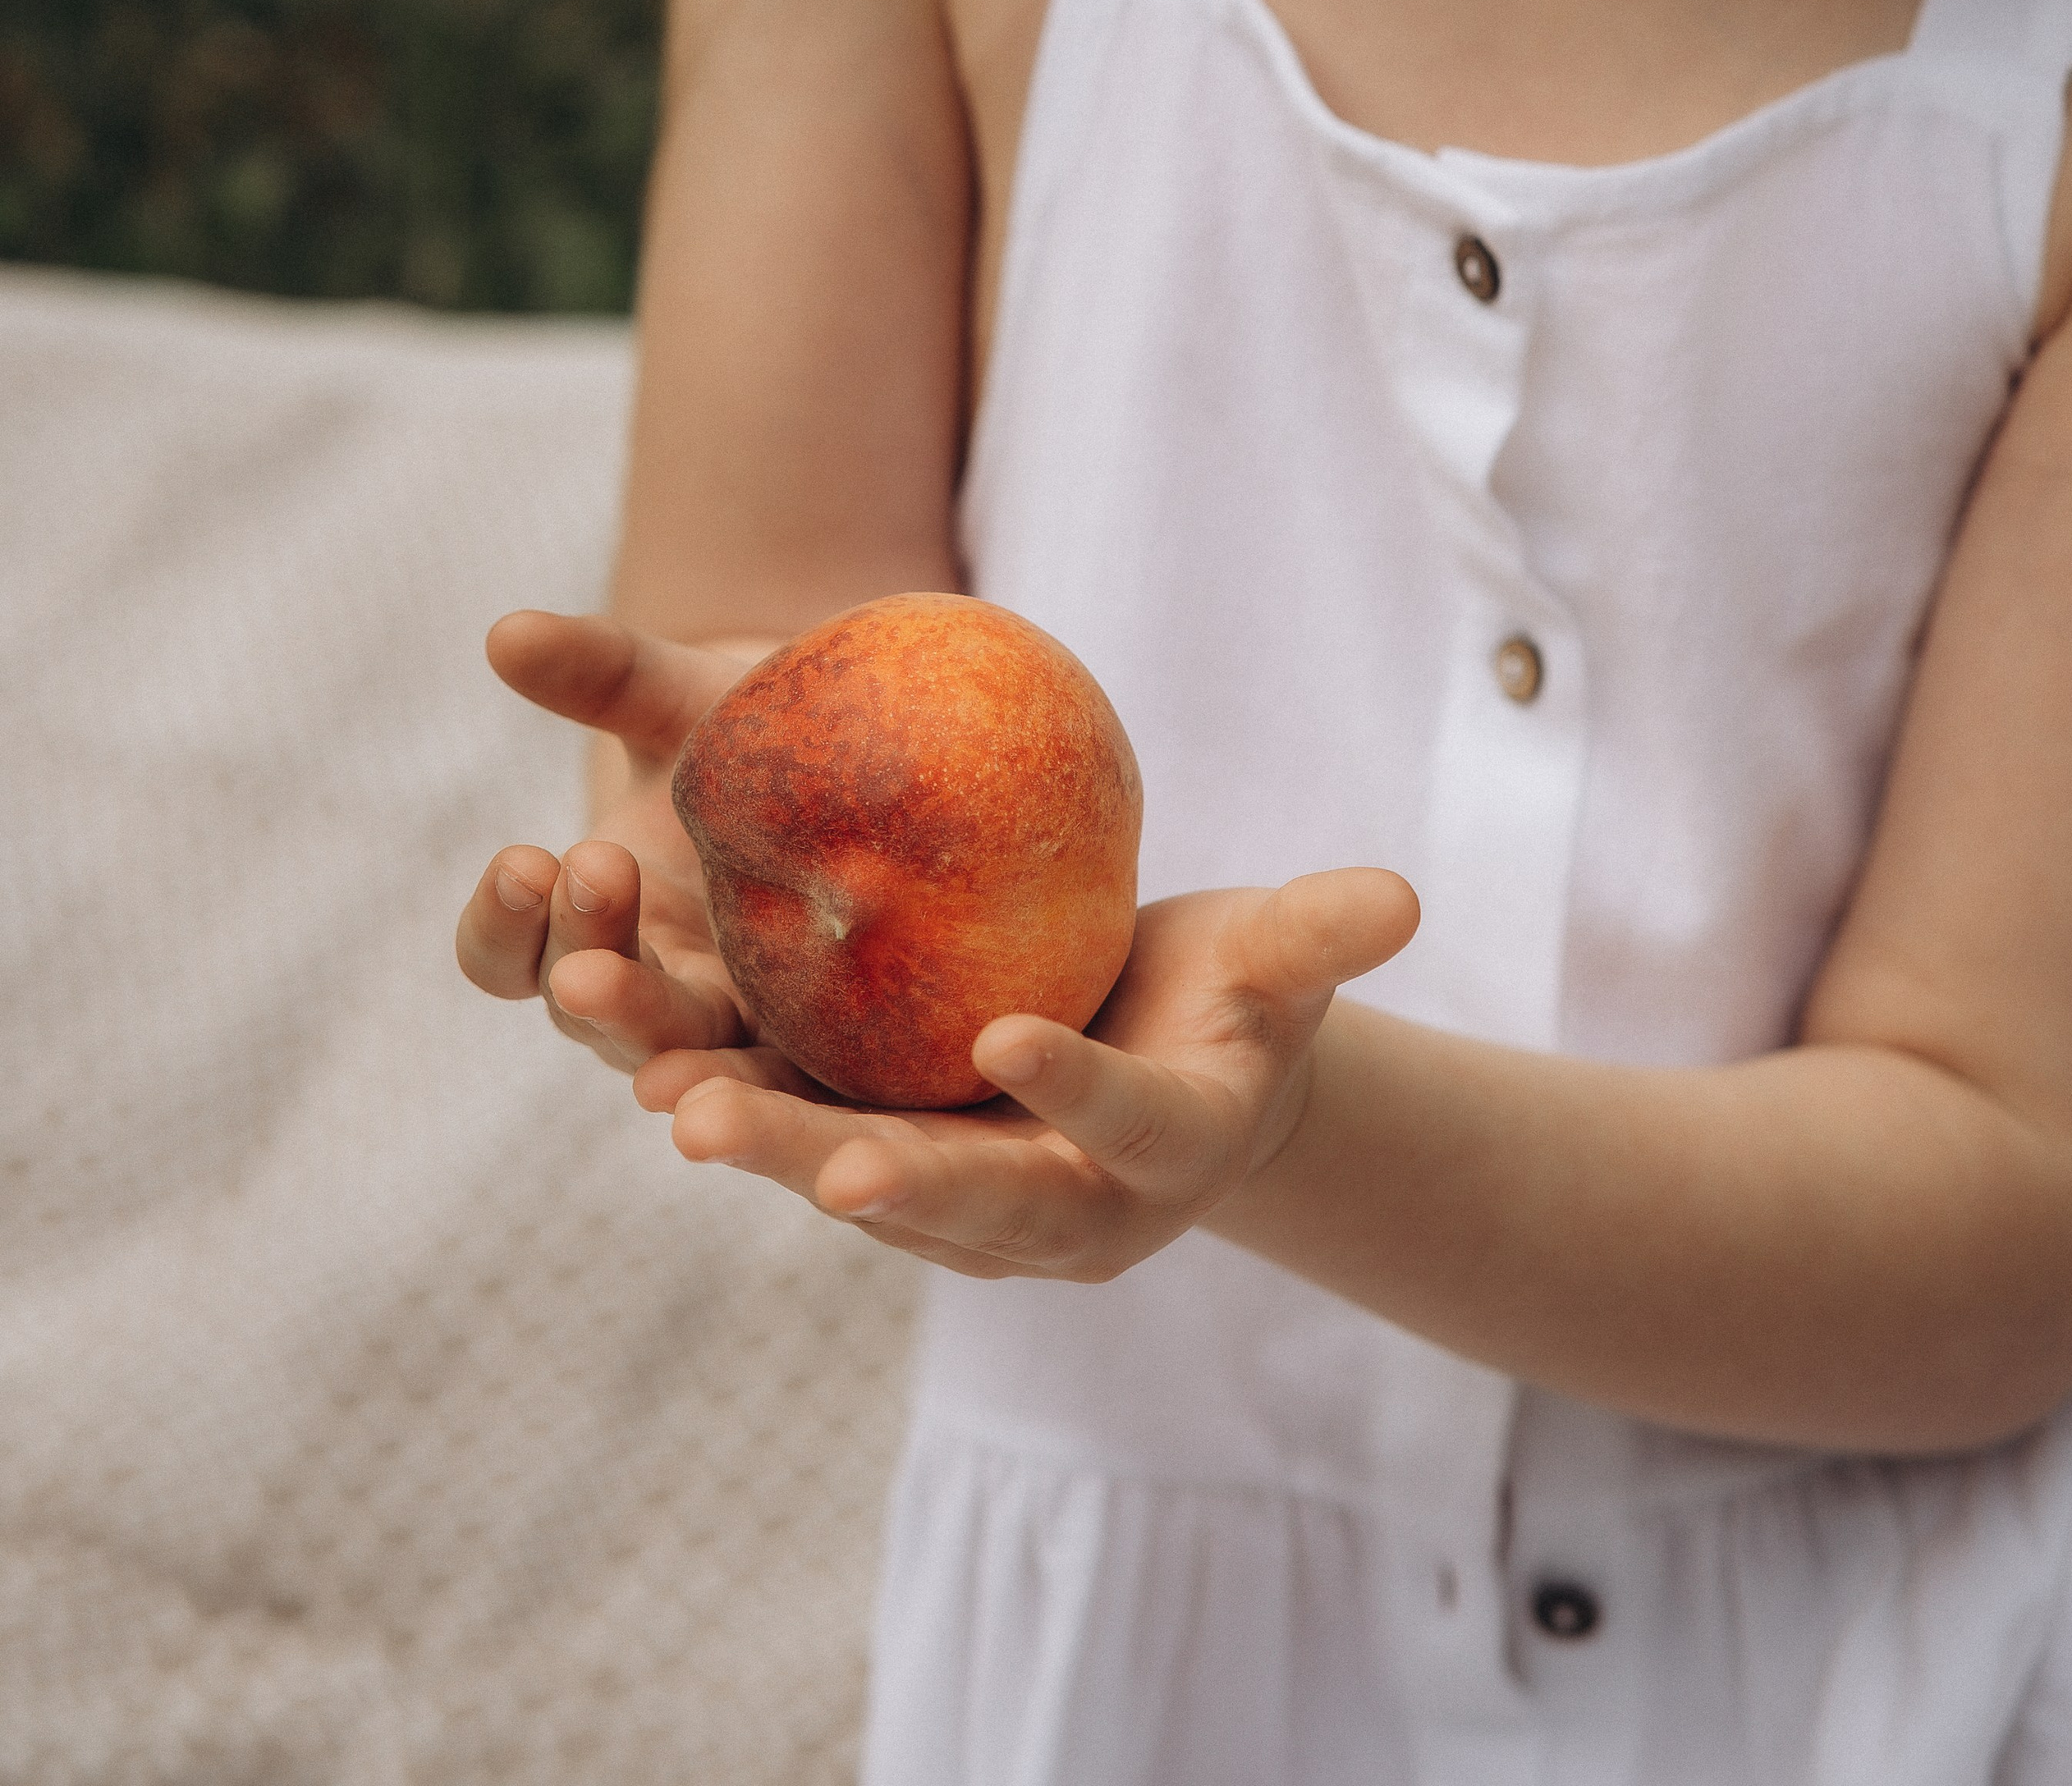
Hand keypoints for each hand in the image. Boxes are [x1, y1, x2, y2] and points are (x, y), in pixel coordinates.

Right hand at [454, 609, 777, 1073]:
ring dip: (667, 1056)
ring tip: (666, 1070)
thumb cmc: (751, 733)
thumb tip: (505, 630)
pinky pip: (791, 1089)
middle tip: (599, 883)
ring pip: (678, 1062)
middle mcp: (644, 993)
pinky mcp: (819, 1056)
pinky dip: (777, 1099)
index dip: (503, 920)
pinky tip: (783, 1100)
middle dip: (587, 966)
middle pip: (587, 1011)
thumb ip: (602, 673)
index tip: (525, 857)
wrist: (867, 764)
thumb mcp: (681, 698)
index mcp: (585, 924)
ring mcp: (730, 1034)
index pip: (505, 952)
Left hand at [633, 869, 1418, 1279]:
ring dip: (756, 1141)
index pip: (1122, 1126)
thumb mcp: (1273, 969)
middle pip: (961, 1194)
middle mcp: (1053, 1208)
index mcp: (1161, 1154)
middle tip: (775, 1143)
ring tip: (665, 1094)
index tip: (1012, 1040)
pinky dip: (725, 1098)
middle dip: (871, 1172)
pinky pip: (799, 1135)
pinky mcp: (885, 1164)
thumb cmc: (1230, 1002)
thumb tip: (1400, 894)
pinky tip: (640, 1048)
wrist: (1167, 1080)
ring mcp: (960, 1201)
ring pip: (851, 1177)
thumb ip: (1316, 939)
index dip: (1075, 1090)